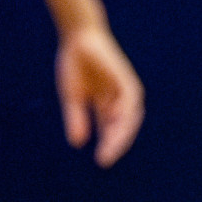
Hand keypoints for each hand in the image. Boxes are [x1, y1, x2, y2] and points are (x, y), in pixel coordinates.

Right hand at [56, 24, 144, 166]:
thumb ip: (77, 118)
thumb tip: (78, 143)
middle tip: (106, 159)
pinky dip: (123, 112)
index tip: (102, 162)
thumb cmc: (75, 66)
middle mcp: (120, 100)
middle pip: (122, 127)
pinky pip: (129, 99)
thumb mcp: (73, 97)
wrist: (78, 39)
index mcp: (108, 106)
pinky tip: (113, 122)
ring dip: (121, 132)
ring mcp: (125, 90)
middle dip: (115, 143)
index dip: (108, 146)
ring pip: (128, 117)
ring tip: (111, 147)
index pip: (112, 131)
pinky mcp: (127, 79)